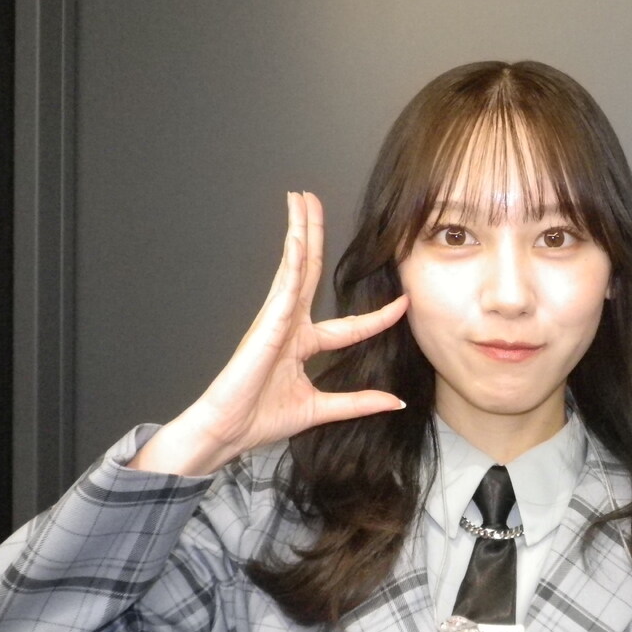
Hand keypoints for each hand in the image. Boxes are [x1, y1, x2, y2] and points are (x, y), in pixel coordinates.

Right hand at [130, 191, 407, 475]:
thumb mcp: (323, 408)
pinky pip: (284, 286)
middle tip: (313, 201)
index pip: (350, 325)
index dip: (378, 315)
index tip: (403, 303)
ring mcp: (277, 319)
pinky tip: (299, 238)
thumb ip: (359, 402)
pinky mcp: (267, 322)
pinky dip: (292, 261)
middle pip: (309, 271)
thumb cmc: (261, 418)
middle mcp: (291, 325)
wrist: (228, 431)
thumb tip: (396, 402)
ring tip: (302, 200)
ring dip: (300, 231)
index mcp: (304, 344)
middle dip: (313, 235)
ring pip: (294, 267)